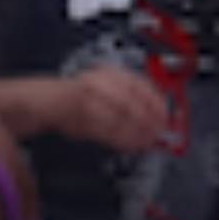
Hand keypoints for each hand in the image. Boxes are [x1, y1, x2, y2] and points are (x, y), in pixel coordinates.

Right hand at [62, 73, 182, 158]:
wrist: (53, 100)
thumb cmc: (83, 95)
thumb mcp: (110, 87)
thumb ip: (133, 100)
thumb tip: (157, 116)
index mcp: (110, 73)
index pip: (140, 85)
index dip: (156, 103)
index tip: (166, 116)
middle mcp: (101, 84)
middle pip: (132, 104)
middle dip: (149, 122)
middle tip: (159, 133)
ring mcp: (90, 101)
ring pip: (122, 120)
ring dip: (138, 134)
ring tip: (148, 142)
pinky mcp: (84, 120)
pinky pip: (110, 133)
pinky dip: (124, 141)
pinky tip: (133, 145)